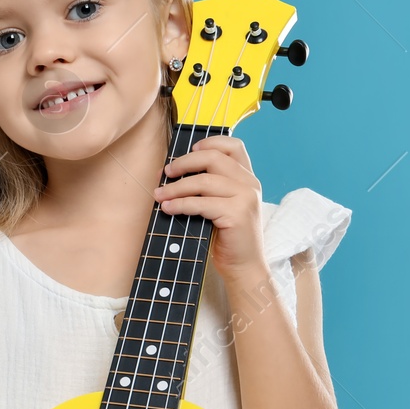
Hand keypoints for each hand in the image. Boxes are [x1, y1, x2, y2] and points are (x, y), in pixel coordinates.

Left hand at [153, 135, 267, 285]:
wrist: (243, 266)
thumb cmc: (226, 236)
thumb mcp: (220, 204)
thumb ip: (208, 186)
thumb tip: (171, 172)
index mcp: (247, 177)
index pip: (233, 146)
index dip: (209, 142)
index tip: (188, 150)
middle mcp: (249, 183)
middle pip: (213, 158)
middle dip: (184, 163)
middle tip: (165, 173)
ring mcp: (245, 198)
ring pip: (204, 181)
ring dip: (176, 187)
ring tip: (159, 195)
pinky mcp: (237, 214)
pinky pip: (202, 203)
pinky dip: (181, 204)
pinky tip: (168, 208)